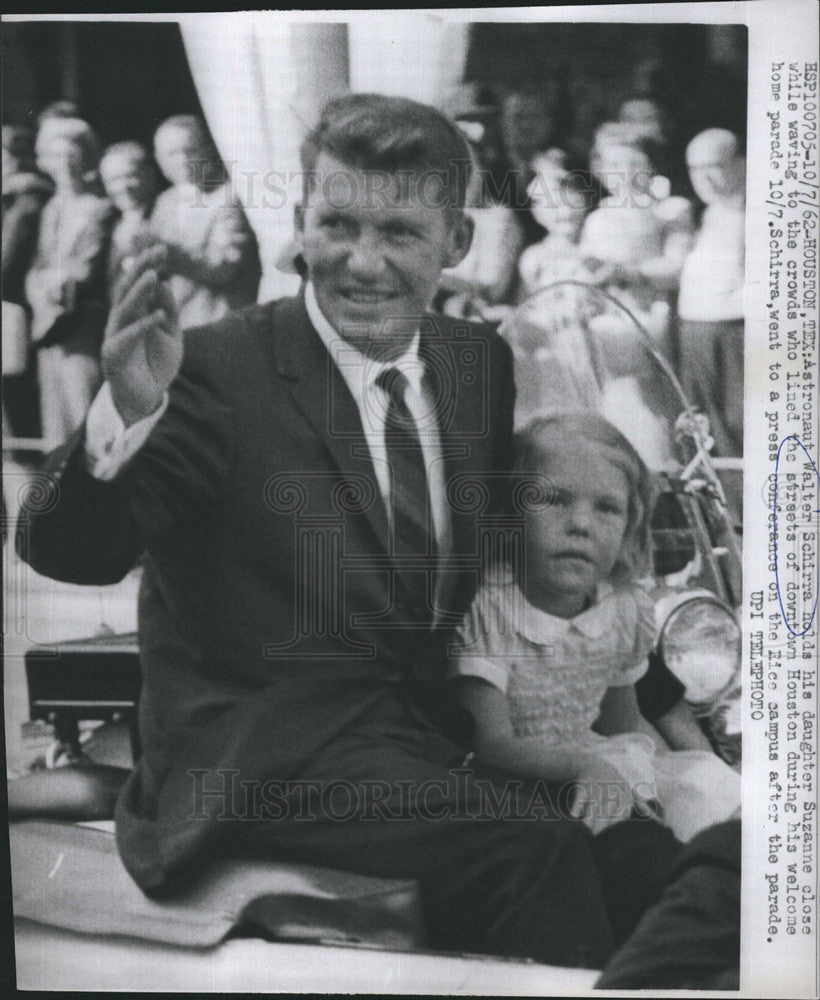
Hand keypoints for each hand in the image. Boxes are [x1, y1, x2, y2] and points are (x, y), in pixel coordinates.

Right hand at [101, 246, 181, 427]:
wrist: (147, 398)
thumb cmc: (157, 365)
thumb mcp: (171, 335)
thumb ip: (170, 312)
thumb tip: (165, 282)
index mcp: (133, 312)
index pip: (139, 284)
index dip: (148, 265)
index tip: (162, 248)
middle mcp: (121, 320)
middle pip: (128, 289)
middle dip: (140, 269)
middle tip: (156, 252)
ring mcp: (115, 335)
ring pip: (125, 308)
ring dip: (138, 292)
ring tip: (153, 275)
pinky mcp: (113, 353)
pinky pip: (128, 336)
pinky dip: (144, 325)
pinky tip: (158, 315)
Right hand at [570, 753, 659, 835]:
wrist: (595, 765)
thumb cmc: (614, 785)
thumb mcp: (629, 793)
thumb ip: (641, 807)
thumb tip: (662, 823)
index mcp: (624, 797)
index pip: (621, 815)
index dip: (615, 827)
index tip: (611, 839)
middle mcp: (612, 792)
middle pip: (606, 813)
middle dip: (601, 826)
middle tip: (596, 840)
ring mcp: (598, 787)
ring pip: (594, 806)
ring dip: (590, 819)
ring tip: (586, 832)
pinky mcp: (584, 784)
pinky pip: (581, 797)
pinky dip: (577, 806)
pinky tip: (574, 816)